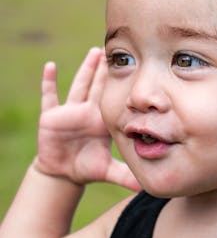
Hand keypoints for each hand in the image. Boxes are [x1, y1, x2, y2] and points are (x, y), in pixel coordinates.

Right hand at [35, 48, 140, 190]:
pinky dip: (49, 82)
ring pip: (80, 85)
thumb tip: (146, 187)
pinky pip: (49, 96)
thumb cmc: (87, 168)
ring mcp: (70, 112)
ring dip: (86, 69)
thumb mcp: (107, 171)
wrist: (63, 173)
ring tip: (94, 52)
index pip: (116, 99)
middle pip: (100, 86)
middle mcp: (89, 112)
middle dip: (109, 69)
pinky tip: (51, 66)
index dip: (124, 85)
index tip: (136, 66)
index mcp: (104, 121)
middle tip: (119, 49)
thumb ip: (125, 176)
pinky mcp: (52, 116)